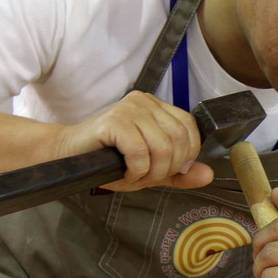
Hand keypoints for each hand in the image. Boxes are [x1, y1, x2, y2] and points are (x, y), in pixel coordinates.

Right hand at [57, 90, 213, 190]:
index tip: (169, 170)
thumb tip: (209, 174)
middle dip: (168, 168)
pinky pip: (141, 151)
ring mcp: (130, 108)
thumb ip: (180, 173)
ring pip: (163, 147)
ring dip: (152, 172)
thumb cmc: (108, 160)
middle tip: (147, 176)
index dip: (186, 155)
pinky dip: (137, 170)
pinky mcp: (115, 120)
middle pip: (179, 140)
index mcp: (157, 107)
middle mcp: (145, 102)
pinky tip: (126, 172)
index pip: (190, 128)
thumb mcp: (151, 170)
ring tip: (135, 175)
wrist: (69, 156)